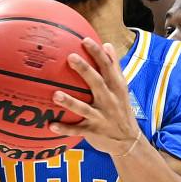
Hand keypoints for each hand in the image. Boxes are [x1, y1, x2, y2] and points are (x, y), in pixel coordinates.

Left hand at [51, 38, 141, 156]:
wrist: (129, 141)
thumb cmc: (121, 109)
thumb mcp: (122, 88)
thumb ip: (114, 67)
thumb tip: (107, 45)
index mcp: (116, 88)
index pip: (108, 67)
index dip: (97, 53)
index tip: (85, 40)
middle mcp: (109, 101)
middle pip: (97, 83)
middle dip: (84, 70)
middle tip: (70, 57)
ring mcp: (101, 117)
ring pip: (84, 109)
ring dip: (70, 102)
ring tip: (55, 95)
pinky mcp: (94, 132)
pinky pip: (77, 130)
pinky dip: (65, 129)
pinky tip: (51, 125)